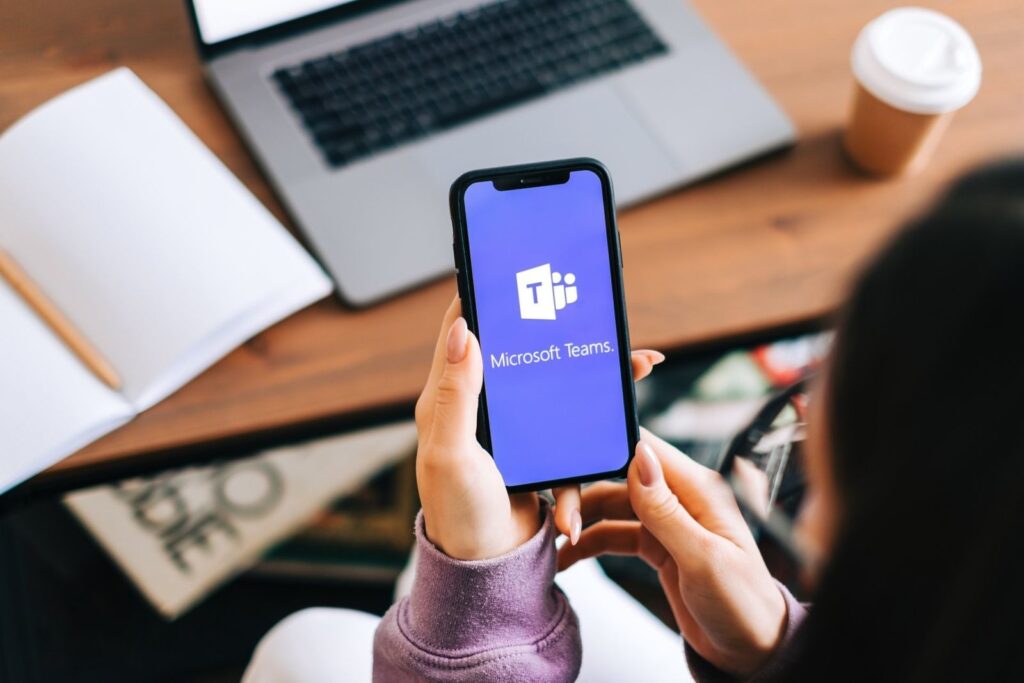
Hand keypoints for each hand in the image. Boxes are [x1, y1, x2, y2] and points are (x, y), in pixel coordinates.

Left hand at [415, 296, 662, 559]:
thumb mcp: (450, 452)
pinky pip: (574, 433)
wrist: (488, 570)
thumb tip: (464, 329)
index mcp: (449, 398)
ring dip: (597, 379)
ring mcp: (511, 430)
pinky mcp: (538, 452)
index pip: (461, 331)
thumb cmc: (458, 514)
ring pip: (557, 388)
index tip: (515, 270)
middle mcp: (479, 407)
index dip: (485, 298)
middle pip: (523, 353)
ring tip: (637, 365)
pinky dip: (597, 440)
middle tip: (596, 314)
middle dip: (561, 332)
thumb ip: (456, 393)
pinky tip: (623, 437)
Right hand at [557, 430, 787, 676]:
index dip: (603, 452)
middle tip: (561, 524)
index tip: (570, 469)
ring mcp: (666, 521)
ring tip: (558, 543)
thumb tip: (640, 459)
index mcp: (699, 488)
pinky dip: (589, 542)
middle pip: (618, 476)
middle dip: (583, 493)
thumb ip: (668, 510)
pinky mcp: (656, 545)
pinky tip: (568, 556)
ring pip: (610, 503)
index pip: (643, 451)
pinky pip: (613, 532)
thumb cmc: (743, 605)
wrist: (750, 648)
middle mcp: (680, 497)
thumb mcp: (703, 559)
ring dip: (581, 518)